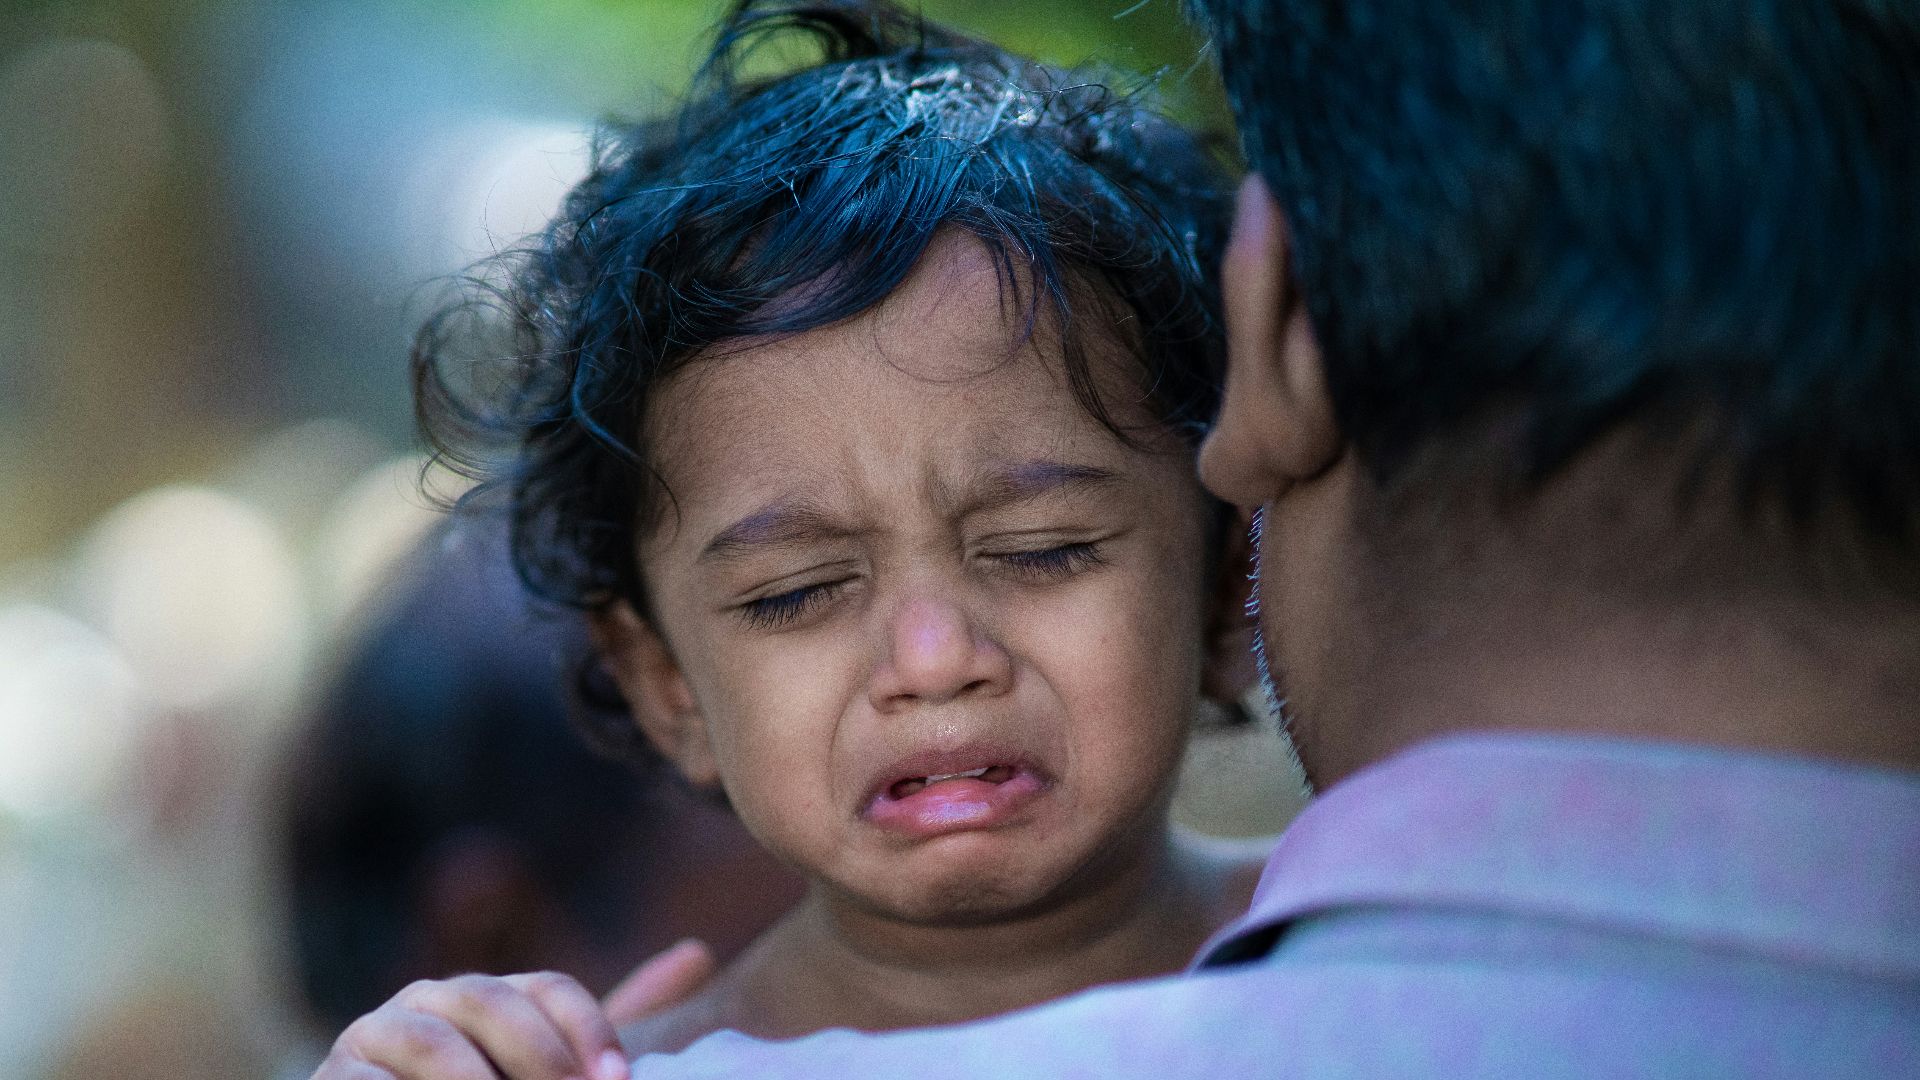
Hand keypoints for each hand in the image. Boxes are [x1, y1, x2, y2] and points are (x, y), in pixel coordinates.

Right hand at [311, 940, 715, 1079]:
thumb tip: (696, 952)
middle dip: (541, 1058)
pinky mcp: (333, 1078)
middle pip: (492, 1004)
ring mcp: (373, 1036)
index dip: (588, 1029)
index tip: (621, 1079)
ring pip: (436, 1046)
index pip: (548, 990)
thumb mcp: (549, 1070)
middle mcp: (431, 1001)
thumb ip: (616, 1018)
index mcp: (489, 997)